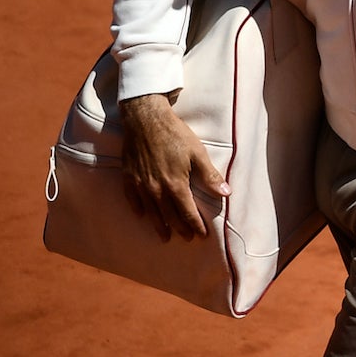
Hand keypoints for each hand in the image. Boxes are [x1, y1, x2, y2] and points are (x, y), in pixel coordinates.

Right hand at [117, 92, 229, 240]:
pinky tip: (142, 215)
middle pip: (169, 216)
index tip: (201, 235)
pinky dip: (138, 209)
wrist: (146, 118)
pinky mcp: (129, 177)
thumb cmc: (174, 134)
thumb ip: (210, 176)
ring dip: (159, 226)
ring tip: (165, 236)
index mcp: (175, 185)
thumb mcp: (197, 153)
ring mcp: (141, 184)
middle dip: (180, 229)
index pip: (187, 213)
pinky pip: (132, 199)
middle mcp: (157, 189)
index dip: (195, 225)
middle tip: (186, 238)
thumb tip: (226, 193)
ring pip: (151, 212)